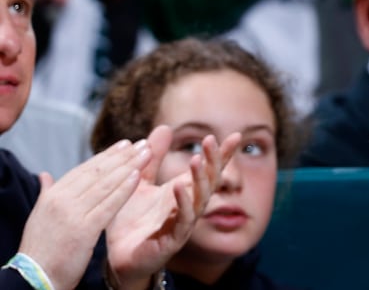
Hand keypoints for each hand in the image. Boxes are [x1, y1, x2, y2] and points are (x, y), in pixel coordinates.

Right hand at [18, 140, 150, 289]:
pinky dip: (124, 189)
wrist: (35, 278)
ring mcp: (72, 214)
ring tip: (147, 153)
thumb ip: (46, 193)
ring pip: (106, 184)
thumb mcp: (40, 216)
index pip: (85, 169)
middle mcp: (61, 200)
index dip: (107, 155)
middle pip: (98, 172)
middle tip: (142, 144)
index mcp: (52, 195)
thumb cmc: (40, 249)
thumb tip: (45, 175)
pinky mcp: (83, 229)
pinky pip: (108, 205)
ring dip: (129, 166)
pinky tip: (138, 177)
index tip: (125, 144)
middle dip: (123, 156)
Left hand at [107, 126, 241, 288]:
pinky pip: (183, 220)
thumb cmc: (130, 220)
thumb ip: (153, 158)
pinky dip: (183, 203)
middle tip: (211, 141)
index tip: (236, 135)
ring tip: (195, 160)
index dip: (222, 154)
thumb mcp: (139, 181)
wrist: (117, 256)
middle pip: (210, 180)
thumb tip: (165, 127)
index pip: (210, 169)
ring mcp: (184, 223)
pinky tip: (178, 187)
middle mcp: (190, 206)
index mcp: (184, 191)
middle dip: (213, 161)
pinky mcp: (173, 240)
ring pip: (201, 199)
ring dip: (200, 179)